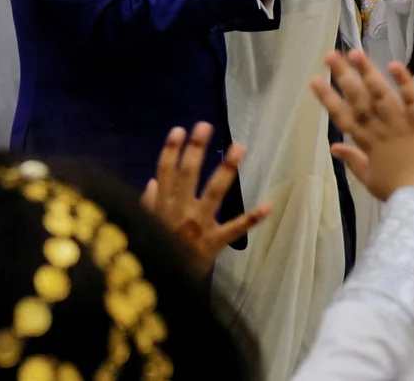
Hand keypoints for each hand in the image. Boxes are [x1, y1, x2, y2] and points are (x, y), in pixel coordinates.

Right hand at [141, 123, 269, 278]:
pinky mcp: (215, 242)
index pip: (165, 171)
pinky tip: (269, 205)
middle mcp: (179, 210)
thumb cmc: (153, 253)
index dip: (171, 150)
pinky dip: (253, 218)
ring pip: (214, 191)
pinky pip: (235, 228)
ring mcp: (199, 225)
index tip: (179, 130)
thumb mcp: (144, 227)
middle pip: (187, 173)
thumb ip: (148, 204)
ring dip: (227, 168)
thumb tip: (152, 181)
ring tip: (239, 147)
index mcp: (162, 206)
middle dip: (196, 148)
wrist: (163, 287)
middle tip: (206, 126)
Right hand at [310, 50, 413, 200]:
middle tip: (330, 55)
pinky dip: (404, 82)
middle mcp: (380, 129)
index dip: (327, 98)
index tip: (314, 80)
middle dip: (343, 76)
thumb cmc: (396, 192)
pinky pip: (413, 100)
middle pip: (358, 99)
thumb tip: (334, 147)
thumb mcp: (369, 179)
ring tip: (354, 53)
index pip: (343, 115)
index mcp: (367, 142)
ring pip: (380, 94)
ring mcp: (401, 124)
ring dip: (367, 72)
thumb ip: (352, 161)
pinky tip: (393, 64)